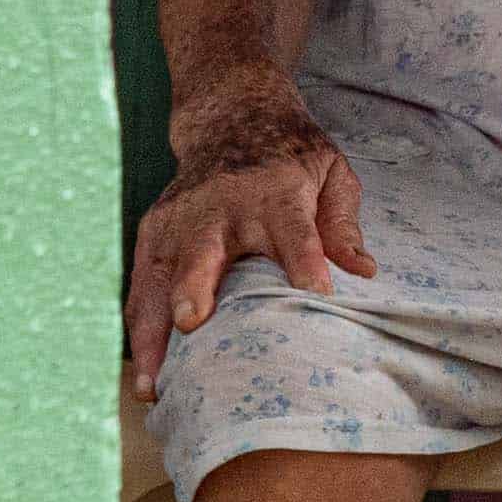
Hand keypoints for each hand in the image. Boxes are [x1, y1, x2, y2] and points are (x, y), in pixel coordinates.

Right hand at [127, 72, 367, 396]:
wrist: (232, 118)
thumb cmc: (291, 157)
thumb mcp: (331, 173)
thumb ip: (342, 221)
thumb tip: (363, 271)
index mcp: (275, 191)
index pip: (292, 228)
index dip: (304, 261)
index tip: (316, 296)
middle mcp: (220, 207)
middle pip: (205, 249)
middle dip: (196, 285)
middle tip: (194, 322)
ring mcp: (179, 221)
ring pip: (161, 278)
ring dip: (154, 330)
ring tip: (155, 383)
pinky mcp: (153, 234)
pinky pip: (142, 286)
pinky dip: (139, 329)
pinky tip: (144, 373)